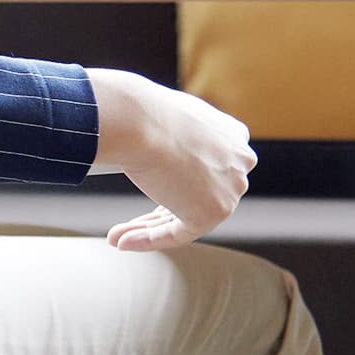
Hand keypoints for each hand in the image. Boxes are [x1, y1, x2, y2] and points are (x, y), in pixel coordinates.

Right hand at [85, 68, 255, 250]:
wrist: (140, 122)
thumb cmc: (143, 113)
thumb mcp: (165, 114)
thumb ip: (170, 134)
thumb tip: (145, 141)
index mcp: (233, 136)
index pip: (206, 169)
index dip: (173, 184)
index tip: (147, 190)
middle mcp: (238, 163)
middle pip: (195, 195)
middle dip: (157, 212)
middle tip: (127, 223)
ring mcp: (229, 188)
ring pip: (185, 217)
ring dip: (146, 229)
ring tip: (116, 236)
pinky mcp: (212, 212)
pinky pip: (178, 234)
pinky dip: (149, 240)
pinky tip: (123, 241)